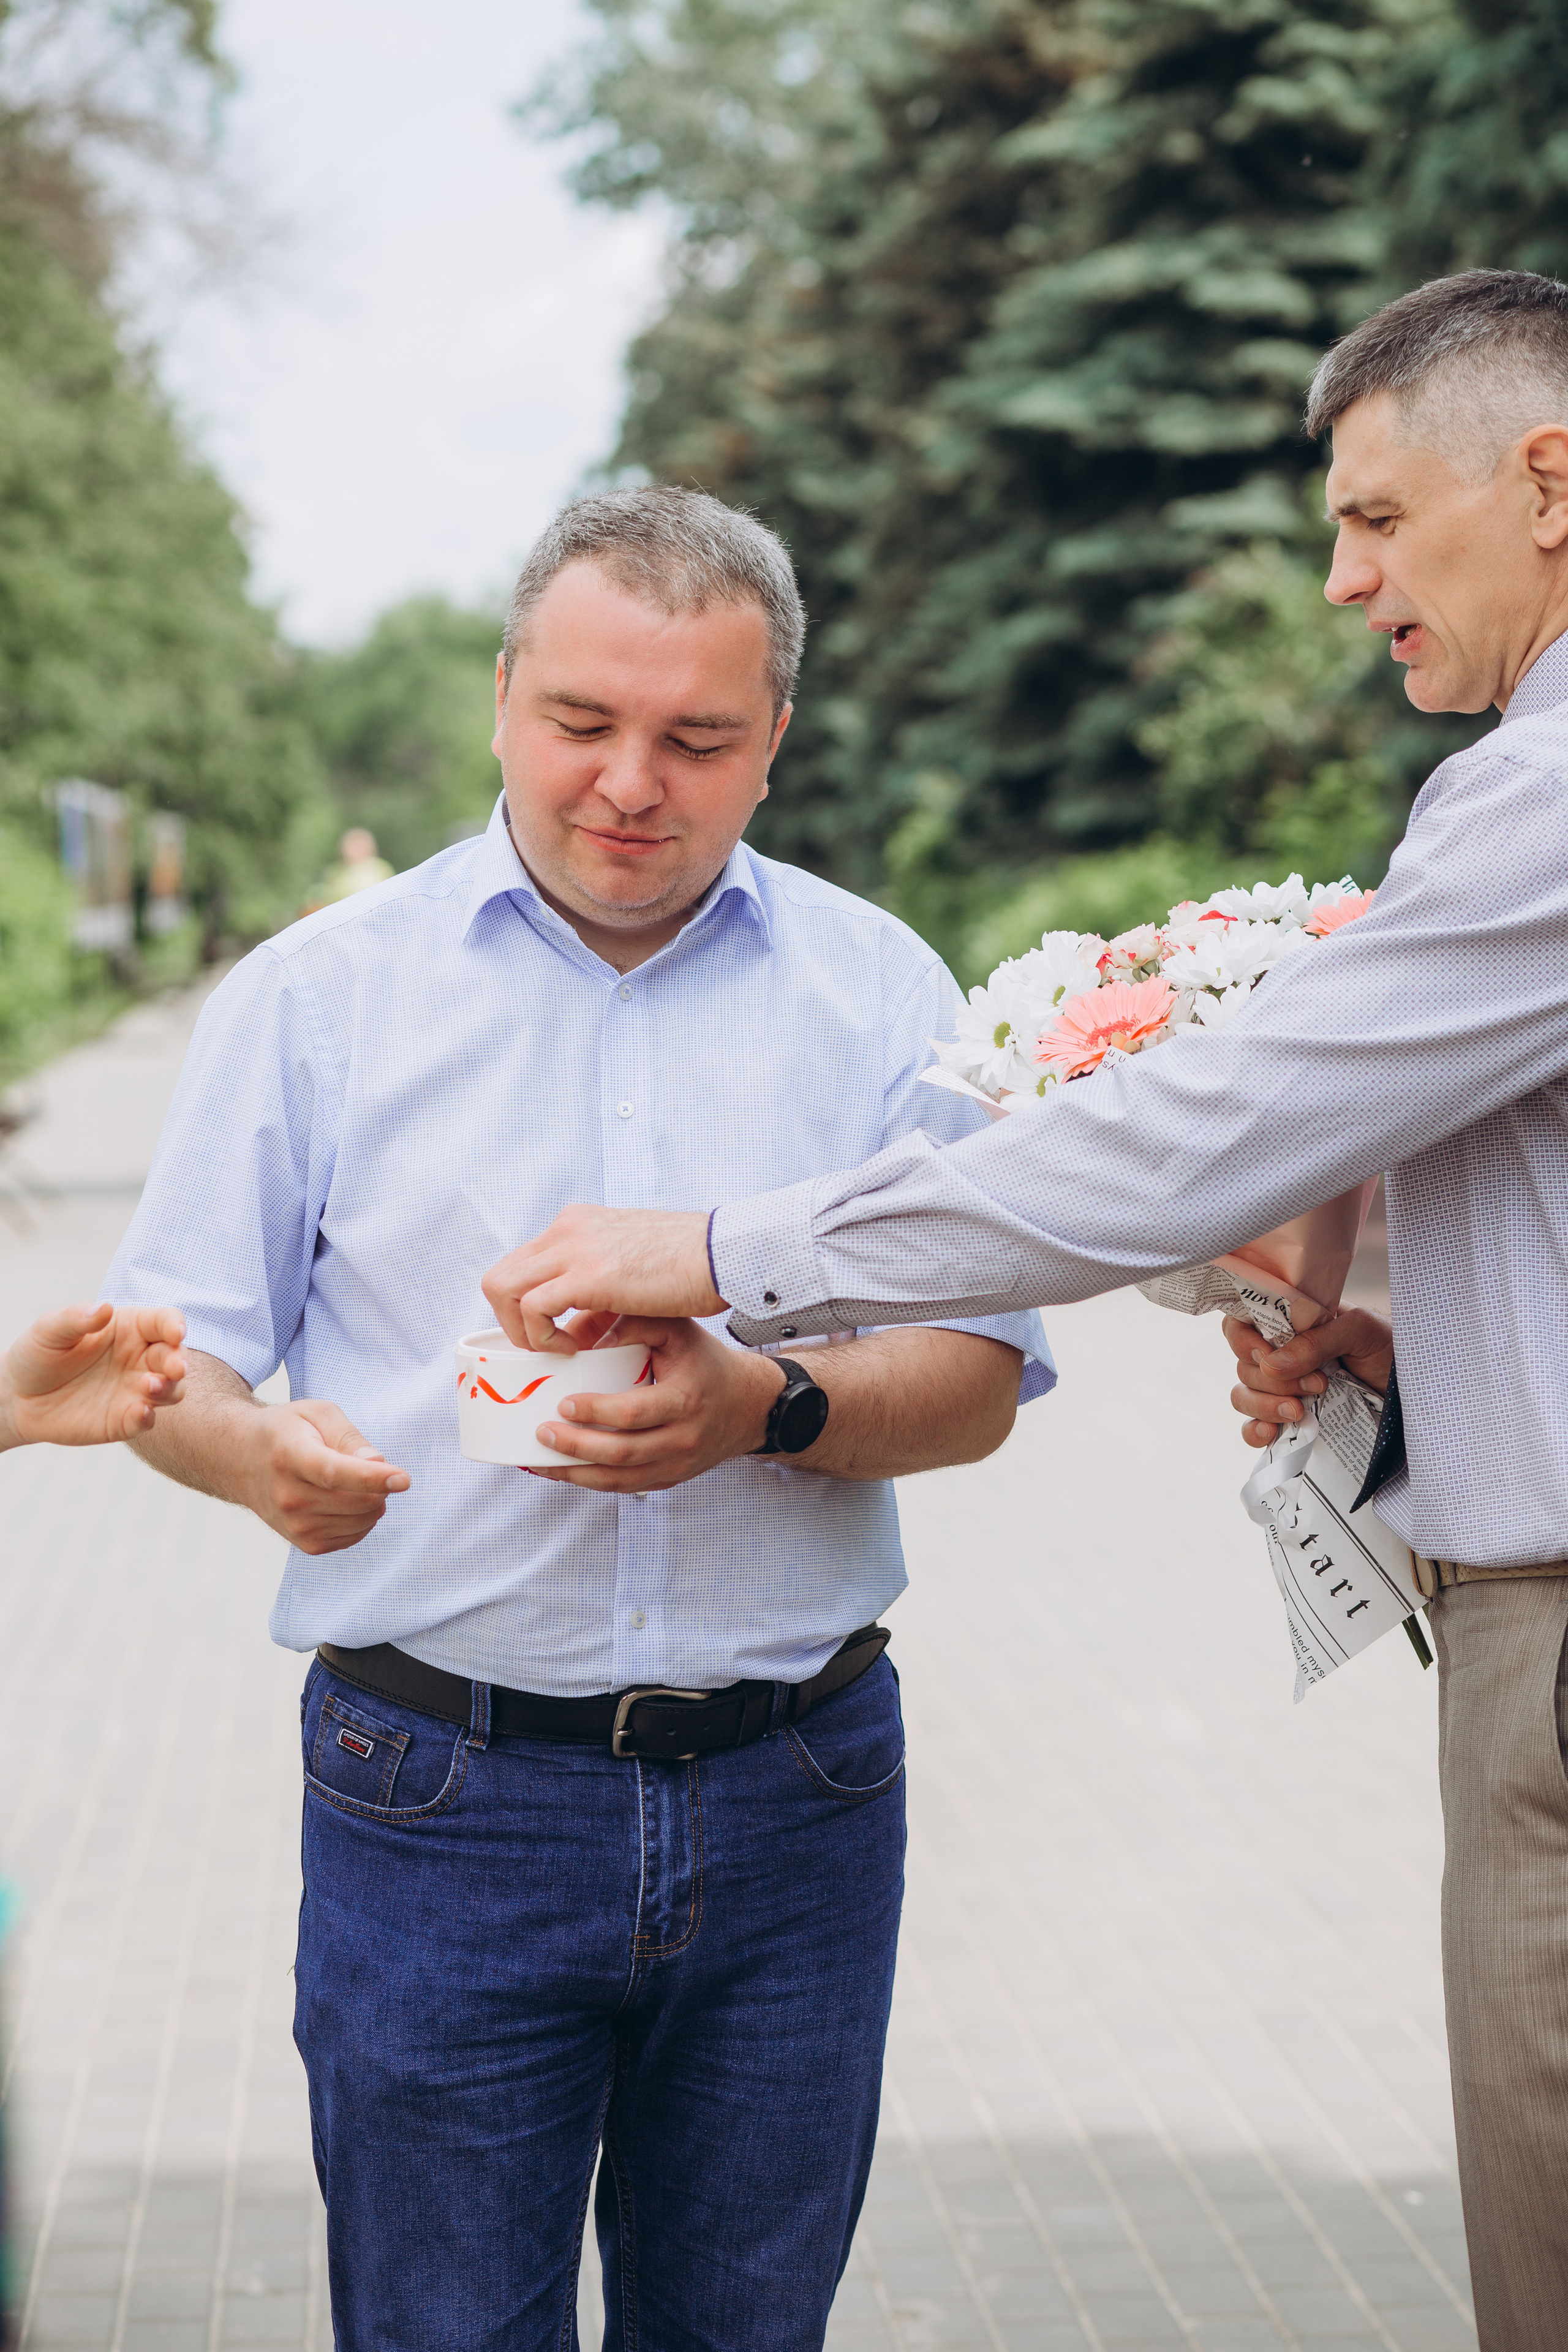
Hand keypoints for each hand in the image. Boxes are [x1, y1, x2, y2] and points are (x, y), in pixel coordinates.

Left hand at [0, 1303, 188, 1448]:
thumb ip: (76, 1319)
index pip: (164, 1322)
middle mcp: (140, 1359)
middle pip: (176, 1357)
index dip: (175, 1325)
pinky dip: (148, 1417)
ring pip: (172, 1390)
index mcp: (129, 1329)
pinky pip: (147, 1420)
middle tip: (174, 1368)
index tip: (176, 1333)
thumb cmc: (38, 1355)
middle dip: (179, 1362)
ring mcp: (136, 1391)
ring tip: (149, 1386)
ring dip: (169, 1388)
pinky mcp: (126, 1419)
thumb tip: (104, 1308)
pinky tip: (139, 1413)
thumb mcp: (50, 1330)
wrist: (19, 1398)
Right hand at [231, 1397, 410, 1553]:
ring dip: (373, 1501)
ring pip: (362, 1521)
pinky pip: (355, 1536)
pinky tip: (346, 1499)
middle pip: (357, 1502)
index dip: (372, 1478)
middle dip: (380, 1485)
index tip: (403, 1479)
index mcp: (290, 1456)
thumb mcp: (317, 1414)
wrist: (241, 1461)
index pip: (334, 1473)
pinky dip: (363, 1518)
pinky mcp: (305, 1543)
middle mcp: (288, 1496)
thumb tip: (378, 1465)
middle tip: (368, 1464)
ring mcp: (294, 1525)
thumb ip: (350, 1437)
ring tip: (352, 1480)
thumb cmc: (287, 1432)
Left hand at [483, 1207, 722, 1351]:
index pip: (521, 1266)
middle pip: (499, 1277)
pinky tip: (572, 1350)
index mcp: (576, 1224)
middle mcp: (567, 1229)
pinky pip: (533, 1307)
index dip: (525, 1308)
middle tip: (544, 1349)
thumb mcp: (629, 1273)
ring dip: (520, 1330)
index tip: (552, 1336)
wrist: (723, 1254)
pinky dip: (542, 1336)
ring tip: (555, 1352)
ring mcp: (573, 1247)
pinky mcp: (587, 1274)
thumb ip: (595, 1297)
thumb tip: (572, 1335)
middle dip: (511, 1322)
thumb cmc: (689, 1267)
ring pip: (501, 1288)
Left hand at [525, 1313, 784, 1491]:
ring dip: (577, 1473)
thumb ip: (637, 1324)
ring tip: (541, 1460)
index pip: (634, 1413)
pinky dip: (592, 1483)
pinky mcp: (671, 1478)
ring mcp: (678, 1464)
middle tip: (542, 1433)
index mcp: (685, 1400)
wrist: (748, 1404)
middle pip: (622, 1453)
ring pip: (620, 1480)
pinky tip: (565, 1472)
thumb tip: (589, 1336)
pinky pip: (627, 1488)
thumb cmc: (706, 1362)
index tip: (564, 1404)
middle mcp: (684, 1438)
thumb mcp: (679, 1330)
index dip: (596, 1413)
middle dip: (576, 1447)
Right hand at [1223, 1307, 1393, 1449]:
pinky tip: (1272, 1434)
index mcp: (1291, 1324)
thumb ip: (1316, 1341)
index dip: (1246, 1340)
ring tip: (1300, 1411)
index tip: (1269, 1354)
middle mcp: (1281, 1356)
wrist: (1415, 1395)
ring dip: (1265, 1405)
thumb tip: (1272, 1364)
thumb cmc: (1391, 1350)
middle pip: (1244, 1365)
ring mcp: (1282, 1391)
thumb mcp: (1360, 1331)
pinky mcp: (1289, 1422)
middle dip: (1274, 1379)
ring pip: (1243, 1396)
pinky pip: (1252, 1430)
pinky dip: (1255, 1432)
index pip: (1242, 1324)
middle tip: (1318, 1384)